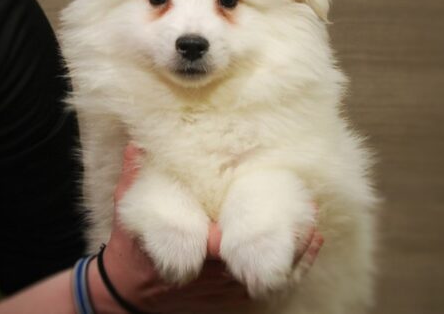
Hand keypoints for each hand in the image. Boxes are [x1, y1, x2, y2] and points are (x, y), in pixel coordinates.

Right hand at [89, 145, 322, 312]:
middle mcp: (212, 276)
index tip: (277, 203)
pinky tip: (306, 254)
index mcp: (190, 252)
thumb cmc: (131, 252)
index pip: (225, 244)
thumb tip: (138, 144)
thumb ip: (135, 177)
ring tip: (316, 232)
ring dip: (293, 256)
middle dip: (285, 239)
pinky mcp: (229, 300)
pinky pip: (264, 289)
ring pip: (266, 277)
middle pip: (256, 260)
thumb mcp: (127, 211)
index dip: (255, 229)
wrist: (129, 295)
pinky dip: (288, 274)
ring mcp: (223, 292)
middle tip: (309, 210)